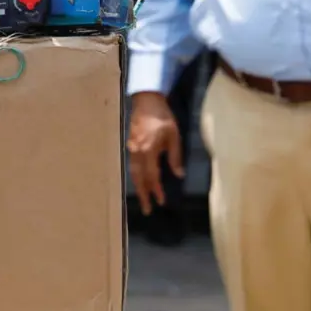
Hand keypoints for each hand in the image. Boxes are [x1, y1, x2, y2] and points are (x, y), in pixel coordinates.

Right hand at [127, 91, 183, 214]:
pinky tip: (139, 180)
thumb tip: (179, 175)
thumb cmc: (163, 116)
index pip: (152, 176)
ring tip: (143, 198)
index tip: (161, 202)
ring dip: (138, 187)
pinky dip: (135, 176)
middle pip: (139, 178)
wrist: (147, 100)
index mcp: (148, 150)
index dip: (156, 190)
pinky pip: (132, 165)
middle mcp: (137, 152)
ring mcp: (132, 148)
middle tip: (147, 210)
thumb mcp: (174, 135)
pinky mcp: (130, 144)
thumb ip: (175, 156)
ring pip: (133, 172)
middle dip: (143, 194)